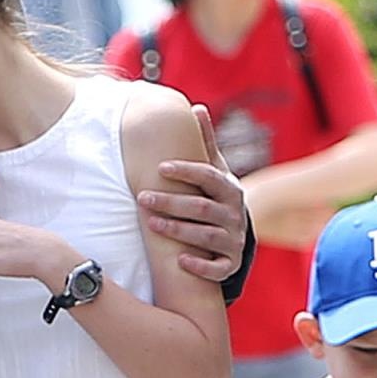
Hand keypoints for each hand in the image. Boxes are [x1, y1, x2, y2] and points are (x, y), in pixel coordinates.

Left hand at [140, 105, 247, 283]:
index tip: (159, 168)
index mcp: (229, 188)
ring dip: (178, 230)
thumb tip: (196, 108)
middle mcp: (234, 214)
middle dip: (171, 203)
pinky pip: (217, 268)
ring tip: (151, 224)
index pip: (209, 176)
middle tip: (141, 198)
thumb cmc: (215, 197)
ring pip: (206, 237)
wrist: (235, 235)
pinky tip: (180, 260)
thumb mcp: (215, 171)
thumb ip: (205, 143)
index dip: (186, 171)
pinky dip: (200, 265)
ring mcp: (233, 240)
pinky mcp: (230, 264)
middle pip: (202, 208)